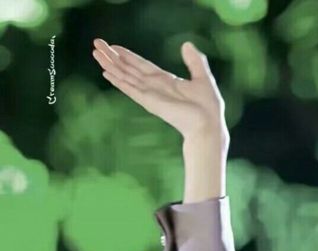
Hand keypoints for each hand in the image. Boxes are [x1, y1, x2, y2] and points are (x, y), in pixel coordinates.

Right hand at [91, 38, 229, 146]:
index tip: (114, 47)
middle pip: (129, 68)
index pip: (142, 65)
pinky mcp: (149, 101)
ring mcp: (150, 94)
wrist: (208, 124)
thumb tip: (186, 44)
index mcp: (166, 81)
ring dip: (110, 65)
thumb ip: (195, 61)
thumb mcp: (203, 77)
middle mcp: (154, 87)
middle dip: (113, 57)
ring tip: (95, 54)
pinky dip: (119, 81)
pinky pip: (131, 88)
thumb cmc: (208, 107)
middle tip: (96, 45)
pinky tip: (107, 73)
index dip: (128, 55)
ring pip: (126, 76)